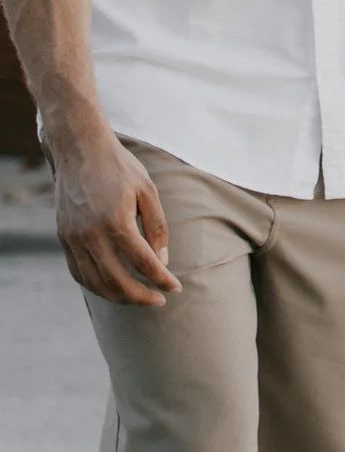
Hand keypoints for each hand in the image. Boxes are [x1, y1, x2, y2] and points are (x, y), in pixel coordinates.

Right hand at [54, 135, 179, 305]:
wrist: (80, 151)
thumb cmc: (120, 168)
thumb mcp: (148, 192)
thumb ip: (157, 227)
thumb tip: (162, 260)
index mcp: (116, 222)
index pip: (143, 263)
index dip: (161, 280)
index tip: (175, 288)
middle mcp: (90, 235)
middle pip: (116, 280)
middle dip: (140, 296)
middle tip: (159, 300)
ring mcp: (73, 238)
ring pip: (94, 282)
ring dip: (117, 296)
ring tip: (138, 298)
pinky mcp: (63, 238)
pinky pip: (78, 272)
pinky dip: (95, 286)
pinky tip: (112, 288)